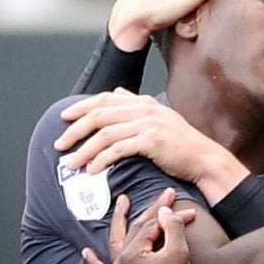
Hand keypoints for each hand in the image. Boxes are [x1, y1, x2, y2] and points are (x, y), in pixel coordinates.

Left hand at [54, 90, 248, 199]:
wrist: (204, 158)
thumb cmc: (181, 145)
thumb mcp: (159, 118)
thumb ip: (136, 105)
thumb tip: (116, 93)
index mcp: (142, 102)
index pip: (104, 99)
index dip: (81, 108)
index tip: (63, 118)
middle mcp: (143, 108)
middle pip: (99, 115)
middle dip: (75, 130)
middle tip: (59, 145)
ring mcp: (147, 123)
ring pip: (105, 134)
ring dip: (84, 150)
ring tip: (71, 164)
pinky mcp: (151, 141)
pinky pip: (118, 149)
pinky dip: (101, 160)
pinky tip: (92, 170)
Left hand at [84, 193, 196, 263]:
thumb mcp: (179, 253)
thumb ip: (172, 227)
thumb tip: (164, 210)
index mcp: (132, 253)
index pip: (152, 226)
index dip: (171, 217)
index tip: (188, 212)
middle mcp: (120, 263)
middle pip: (136, 230)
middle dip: (153, 212)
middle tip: (165, 195)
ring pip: (116, 244)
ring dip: (118, 223)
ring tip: (122, 205)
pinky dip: (94, 263)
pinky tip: (86, 254)